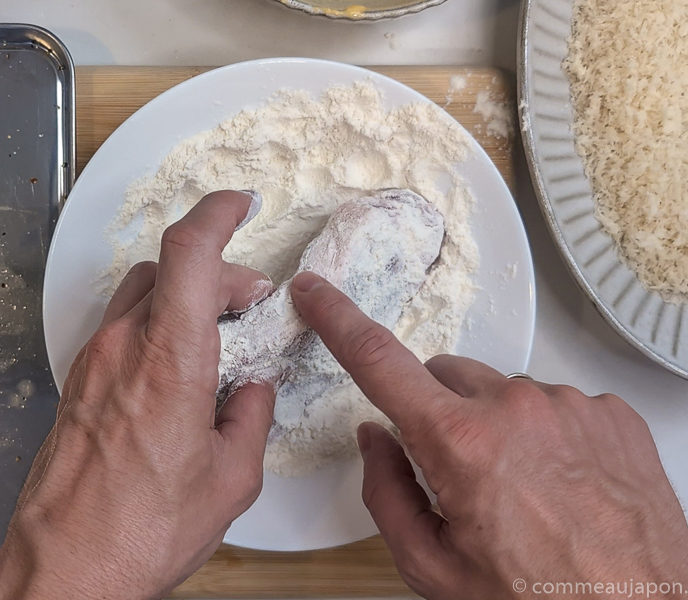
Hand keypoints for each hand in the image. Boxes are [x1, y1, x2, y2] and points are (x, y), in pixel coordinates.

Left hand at [0, 191, 275, 599]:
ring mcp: (94, 360)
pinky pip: (123, 326)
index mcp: (171, 360)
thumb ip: (250, 418)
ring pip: (142, 291)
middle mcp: (124, 346)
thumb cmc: (141, 529)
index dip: (217, 213)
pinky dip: (158, 325)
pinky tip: (179, 366)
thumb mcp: (230, 478)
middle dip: (219, 273)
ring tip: (216, 335)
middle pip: (170, 267)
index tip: (239, 204)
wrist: (64, 568)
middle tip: (251, 305)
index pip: (189, 251)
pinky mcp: (80, 380)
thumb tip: (254, 392)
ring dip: (184, 296)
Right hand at [291, 271, 687, 599]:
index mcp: (459, 443)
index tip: (316, 293)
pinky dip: (545, 431)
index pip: (379, 361)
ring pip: (501, 389)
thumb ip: (387, 494)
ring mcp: (568, 404)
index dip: (338, 320)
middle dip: (437, 409)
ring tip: (522, 485)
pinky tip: (562, 481)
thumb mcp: (433, 567)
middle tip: (458, 468)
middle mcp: (515, 407)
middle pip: (444, 374)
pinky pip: (554, 403)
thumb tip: (377, 439)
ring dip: (495, 423)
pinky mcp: (608, 412)